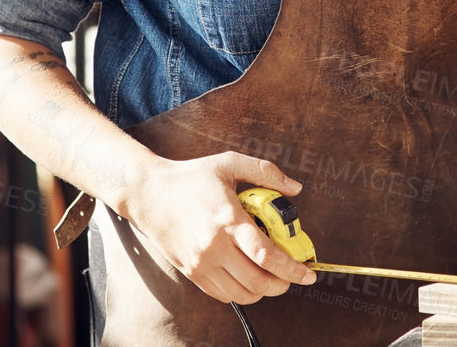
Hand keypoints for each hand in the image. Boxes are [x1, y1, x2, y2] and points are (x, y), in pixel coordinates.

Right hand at [124, 152, 317, 303]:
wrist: (148, 194)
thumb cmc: (190, 177)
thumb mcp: (229, 163)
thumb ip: (265, 173)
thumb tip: (295, 188)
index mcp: (228, 219)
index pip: (266, 255)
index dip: (291, 268)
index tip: (308, 273)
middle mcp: (214, 247)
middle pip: (258, 281)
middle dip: (282, 284)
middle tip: (293, 276)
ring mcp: (201, 263)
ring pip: (242, 293)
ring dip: (263, 291)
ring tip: (273, 277)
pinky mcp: (192, 272)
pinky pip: (223, 294)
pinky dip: (241, 292)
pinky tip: (248, 276)